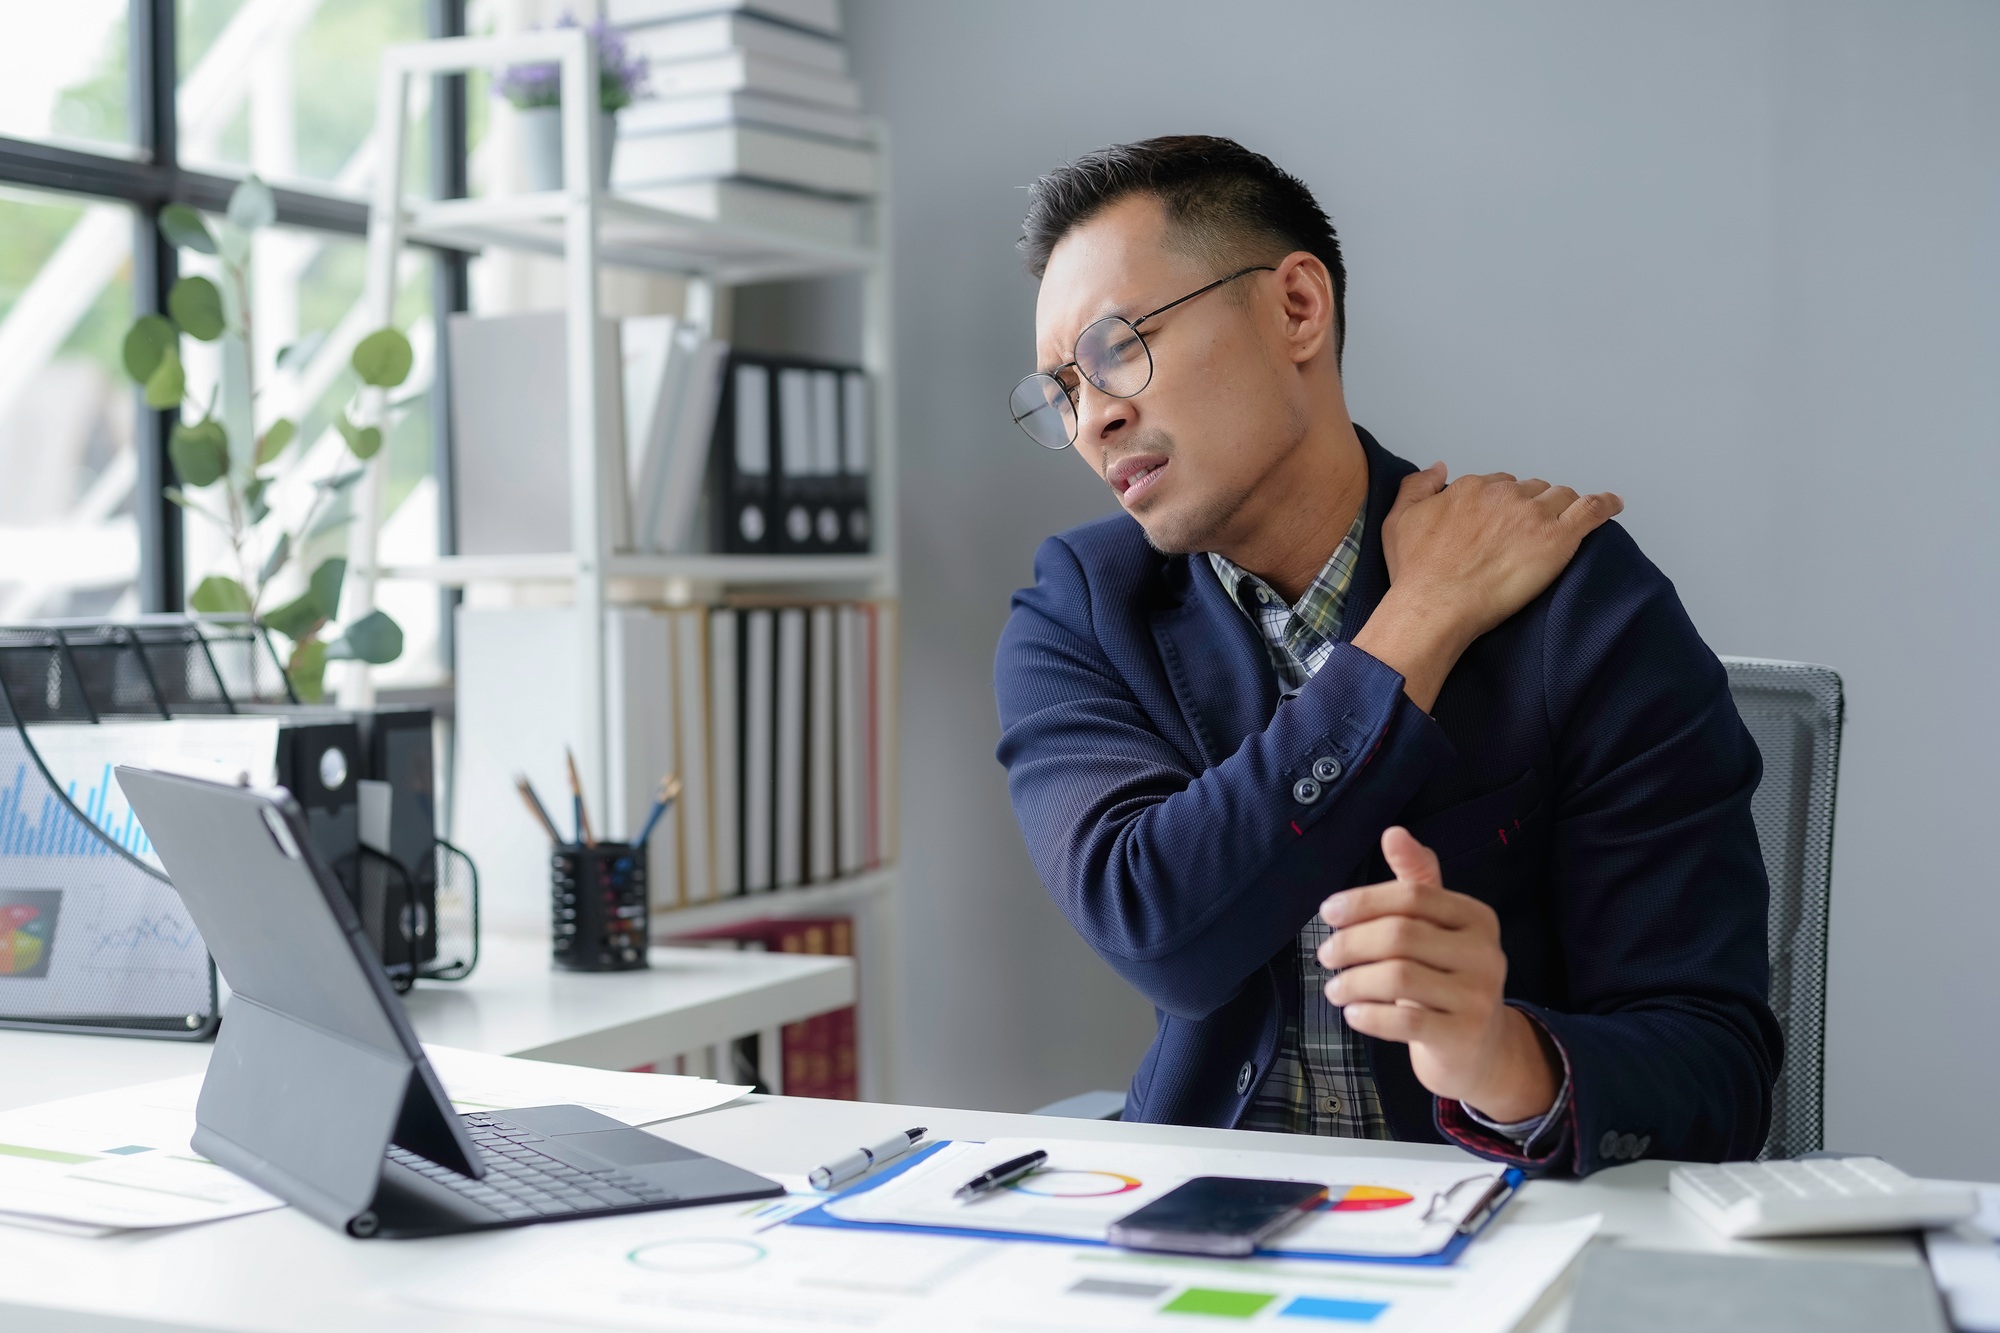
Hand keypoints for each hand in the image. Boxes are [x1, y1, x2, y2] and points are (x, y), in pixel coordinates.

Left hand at [1319, 826, 1558, 1122]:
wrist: (1480, 1048)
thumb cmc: (1446, 976)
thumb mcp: (1437, 927)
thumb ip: (1416, 880)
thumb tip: (1393, 832)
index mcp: (1477, 917)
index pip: (1412, 895)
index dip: (1364, 901)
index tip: (1328, 913)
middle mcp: (1486, 953)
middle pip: (1400, 935)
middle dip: (1351, 943)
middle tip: (1325, 955)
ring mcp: (1479, 997)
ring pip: (1398, 978)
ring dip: (1353, 982)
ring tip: (1334, 988)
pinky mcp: (1464, 1036)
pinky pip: (1405, 1022)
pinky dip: (1369, 1016)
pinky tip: (1353, 1013)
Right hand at [1352, 464, 1621, 709]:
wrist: (1434, 606)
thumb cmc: (1415, 572)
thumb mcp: (1398, 520)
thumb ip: (1417, 486)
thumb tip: (1440, 467)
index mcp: (1472, 489)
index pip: (1499, 485)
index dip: (1503, 503)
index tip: (1502, 523)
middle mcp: (1504, 494)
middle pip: (1532, 490)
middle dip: (1533, 505)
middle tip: (1528, 533)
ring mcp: (1534, 515)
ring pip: (1561, 497)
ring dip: (1562, 508)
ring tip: (1564, 525)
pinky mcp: (1557, 539)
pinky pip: (1591, 510)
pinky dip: (1606, 505)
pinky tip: (1614, 505)